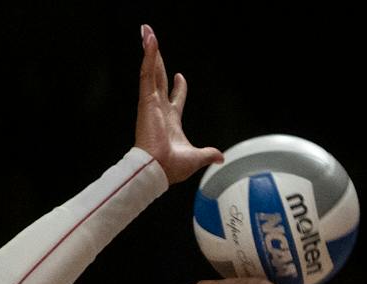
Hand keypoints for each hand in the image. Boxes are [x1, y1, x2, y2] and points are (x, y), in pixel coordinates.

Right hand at [133, 25, 220, 183]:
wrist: (158, 170)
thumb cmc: (172, 167)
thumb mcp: (196, 157)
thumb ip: (208, 154)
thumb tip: (220, 157)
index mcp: (171, 120)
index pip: (174, 98)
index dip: (179, 87)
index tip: (180, 76)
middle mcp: (159, 109)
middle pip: (160, 78)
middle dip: (158, 60)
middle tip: (154, 42)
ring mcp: (152, 102)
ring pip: (151, 70)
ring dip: (150, 50)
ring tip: (147, 31)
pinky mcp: (146, 99)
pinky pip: (147, 72)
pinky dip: (148, 55)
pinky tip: (149, 40)